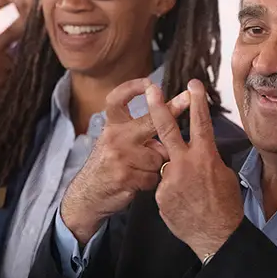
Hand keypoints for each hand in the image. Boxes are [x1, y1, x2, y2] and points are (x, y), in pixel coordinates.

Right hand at [59, 78, 190, 242]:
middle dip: (171, 109)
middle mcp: (114, 137)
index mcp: (112, 126)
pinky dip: (151, 181)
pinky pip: (154, 175)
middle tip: (187, 98)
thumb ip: (136, 132)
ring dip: (156, 166)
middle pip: (150, 121)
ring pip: (158, 155)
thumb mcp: (114, 142)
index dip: (132, 88)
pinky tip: (138, 183)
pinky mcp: (125, 175)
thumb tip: (164, 126)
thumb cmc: (108, 166)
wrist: (88, 195)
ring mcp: (120, 156)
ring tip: (140, 171)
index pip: (117, 100)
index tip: (149, 82)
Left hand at [150, 79, 243, 260]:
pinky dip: (173, 193)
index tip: (193, 84)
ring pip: (167, 166)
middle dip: (158, 106)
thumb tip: (200, 153)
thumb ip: (207, 160)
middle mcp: (185, 163)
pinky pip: (164, 187)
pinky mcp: (160, 195)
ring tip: (192, 194)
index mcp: (205, 156)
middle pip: (167, 129)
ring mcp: (170, 179)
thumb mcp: (224, 175)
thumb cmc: (226, 205)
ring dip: (177, 175)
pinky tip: (184, 205)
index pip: (200, 122)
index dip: (197, 101)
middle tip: (152, 88)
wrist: (216, 235)